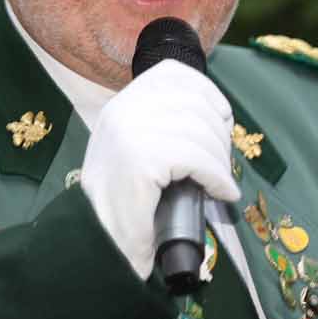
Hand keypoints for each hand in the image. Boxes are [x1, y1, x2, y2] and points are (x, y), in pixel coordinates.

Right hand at [81, 59, 238, 278]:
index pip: (172, 74)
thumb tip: (214, 115)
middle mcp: (122, 111)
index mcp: (119, 106)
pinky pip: (198, 159)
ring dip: (220, 159)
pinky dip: (218, 177)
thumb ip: (157, 126)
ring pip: (200, 132)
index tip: (222, 118)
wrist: (95, 244)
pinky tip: (221, 192)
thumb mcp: (131, 150)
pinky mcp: (141, 160)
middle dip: (219, 133)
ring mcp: (130, 133)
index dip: (207, 92)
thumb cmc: (119, 206)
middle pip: (193, 103)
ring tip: (219, 182)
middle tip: (221, 164)